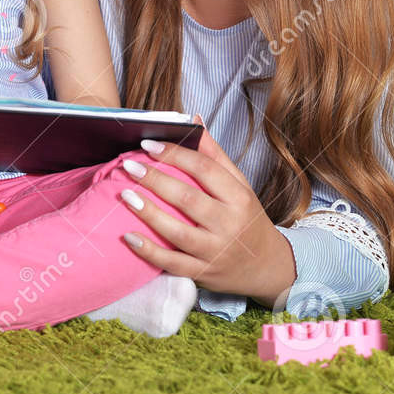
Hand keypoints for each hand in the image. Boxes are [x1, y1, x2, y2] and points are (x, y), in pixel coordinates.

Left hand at [119, 133, 295, 306]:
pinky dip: (149, 251)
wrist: (267, 267)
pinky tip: (129, 237)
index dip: (175, 155)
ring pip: (178, 232)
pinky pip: (172, 263)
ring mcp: (215, 251)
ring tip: (126, 195)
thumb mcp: (240, 186)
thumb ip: (214, 155)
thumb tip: (194, 120)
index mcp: (239, 198)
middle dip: (155, 180)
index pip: (205, 170)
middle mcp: (228, 224)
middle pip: (188, 199)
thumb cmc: (247, 219)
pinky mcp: (202, 273)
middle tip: (129, 165)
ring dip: (148, 213)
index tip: (148, 144)